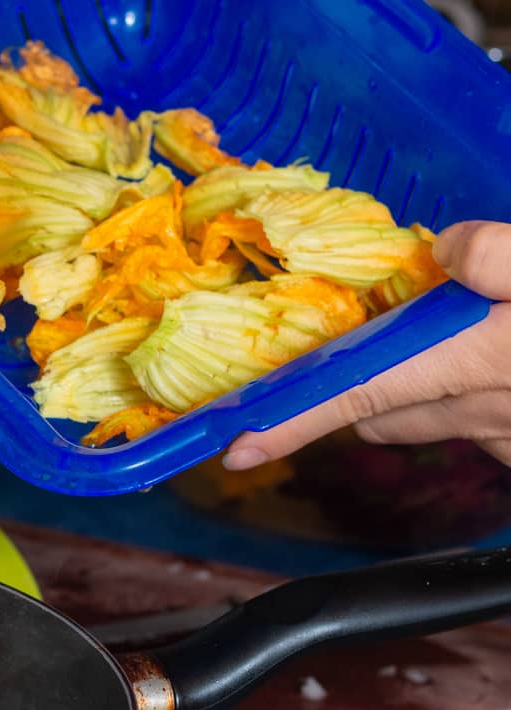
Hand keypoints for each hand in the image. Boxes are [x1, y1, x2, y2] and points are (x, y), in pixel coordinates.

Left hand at [223, 221, 510, 469]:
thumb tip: (445, 247)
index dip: (287, 423)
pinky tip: (500, 357)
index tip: (237, 450)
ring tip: (450, 333)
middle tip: (373, 329)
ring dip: (417, 387)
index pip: (350, 394)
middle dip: (359, 379)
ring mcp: (505, 436)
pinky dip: (470, 396)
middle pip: (379, 410)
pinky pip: (477, 424)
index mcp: (467, 362)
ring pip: (427, 418)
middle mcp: (476, 413)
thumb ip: (498, 256)